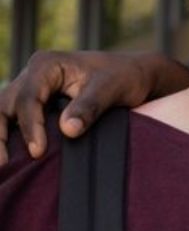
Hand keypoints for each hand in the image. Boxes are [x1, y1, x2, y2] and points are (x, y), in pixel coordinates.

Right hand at [0, 50, 188, 165]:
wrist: (134, 74)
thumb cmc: (124, 77)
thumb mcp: (111, 88)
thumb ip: (89, 107)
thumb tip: (67, 130)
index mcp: (47, 65)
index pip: (29, 98)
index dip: (30, 126)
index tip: (38, 152)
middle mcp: (33, 74)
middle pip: (5, 105)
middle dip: (0, 134)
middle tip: (3, 164)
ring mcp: (31, 87)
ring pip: (3, 112)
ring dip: (0, 137)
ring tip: (3, 165)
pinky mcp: (36, 102)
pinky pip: (14, 118)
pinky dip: (10, 135)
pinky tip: (12, 158)